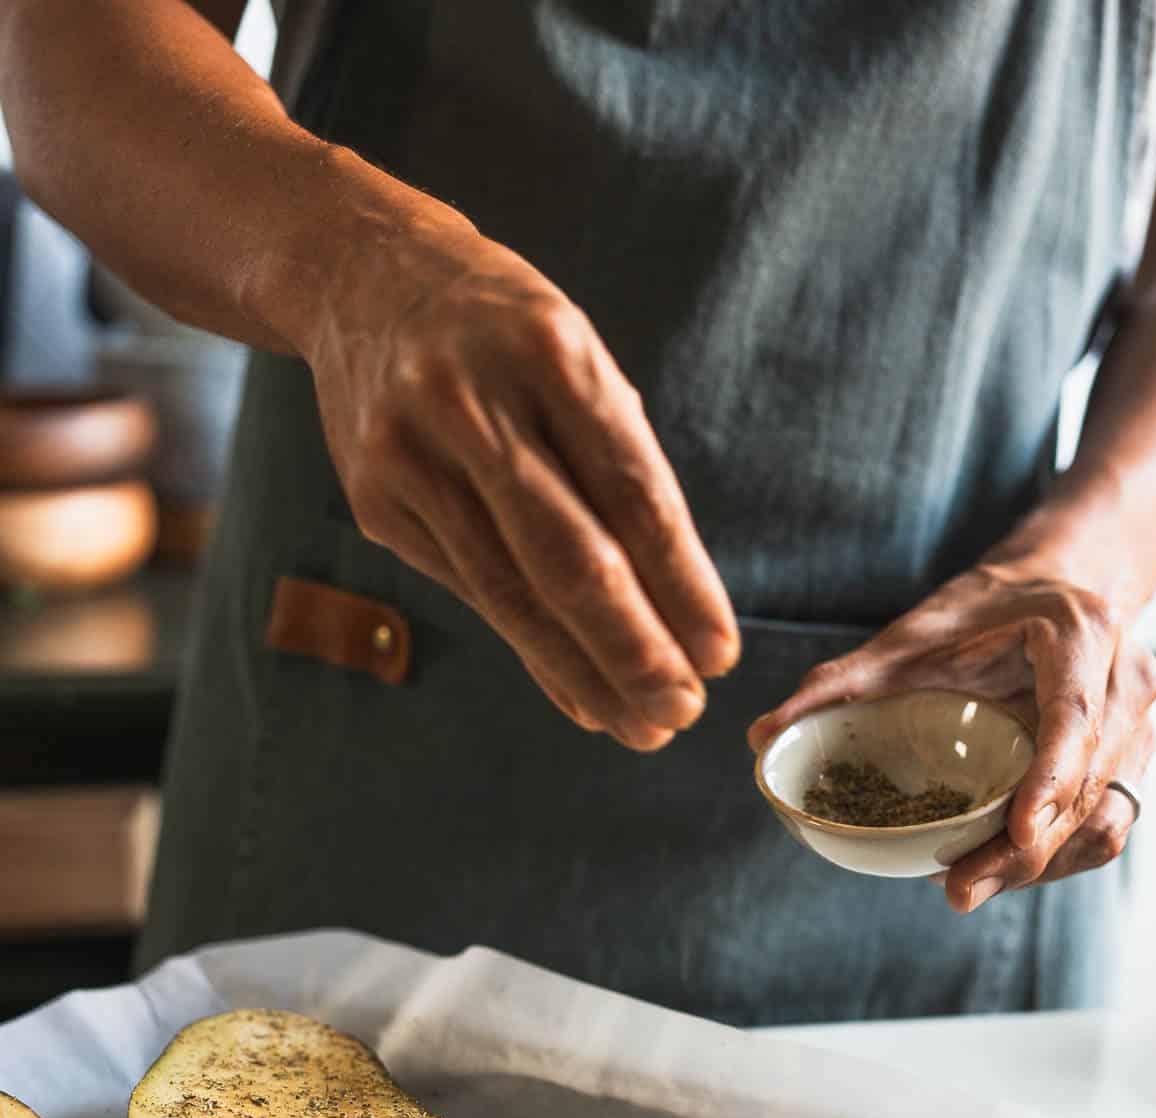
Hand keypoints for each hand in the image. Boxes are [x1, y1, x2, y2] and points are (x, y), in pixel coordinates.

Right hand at [298, 209, 739, 749]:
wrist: (359, 278)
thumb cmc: (501, 330)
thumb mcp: (572, 354)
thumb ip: (616, 459)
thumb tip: (675, 599)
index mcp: (550, 351)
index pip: (631, 492)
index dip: (680, 582)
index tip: (720, 651)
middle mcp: (473, 404)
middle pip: (568, 556)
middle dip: (634, 648)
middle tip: (683, 711)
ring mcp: (412, 456)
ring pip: (512, 592)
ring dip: (583, 672)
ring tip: (639, 724)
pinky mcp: (377, 502)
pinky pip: (470, 593)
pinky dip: (531, 650)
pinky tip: (576, 692)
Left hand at [747, 555, 1155, 909]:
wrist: (1049, 587)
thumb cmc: (979, 609)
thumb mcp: (909, 634)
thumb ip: (839, 681)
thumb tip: (761, 736)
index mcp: (1077, 634)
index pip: (1075, 717)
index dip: (1052, 781)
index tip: (1018, 834)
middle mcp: (1123, 679)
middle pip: (1090, 784)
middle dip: (1027, 849)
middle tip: (959, 889)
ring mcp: (1138, 722)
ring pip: (1106, 816)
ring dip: (1042, 865)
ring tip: (968, 887)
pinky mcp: (1131, 757)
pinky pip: (1106, 823)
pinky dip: (1055, 857)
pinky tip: (999, 870)